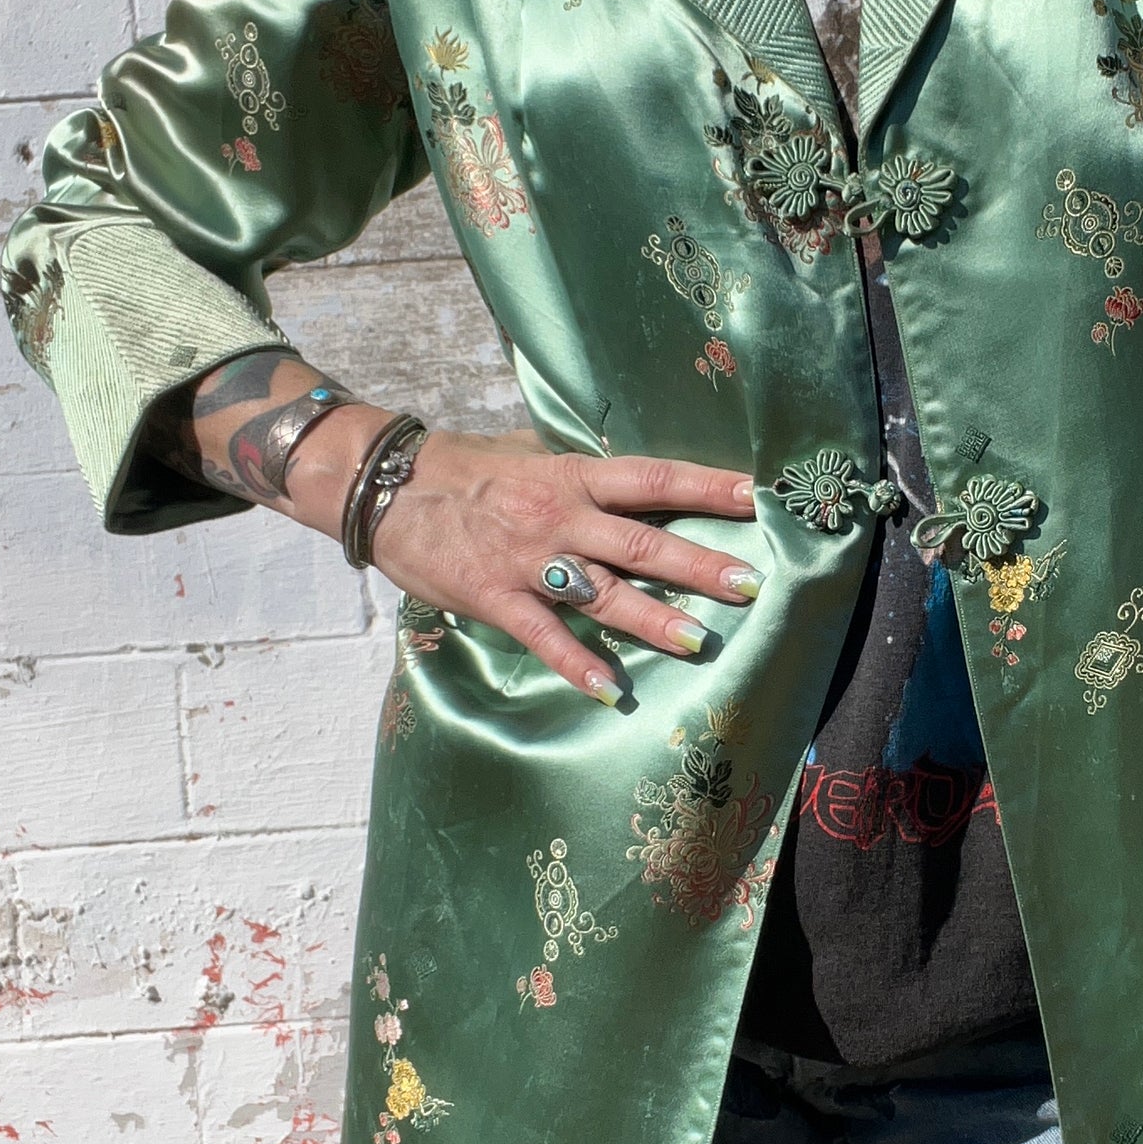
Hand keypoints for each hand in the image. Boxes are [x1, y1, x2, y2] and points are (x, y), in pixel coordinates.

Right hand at [351, 424, 761, 699]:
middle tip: (750, 584)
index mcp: (573, 476)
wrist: (386, 486)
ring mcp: (527, 559)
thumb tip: (632, 480)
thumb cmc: (463, 469)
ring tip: (699, 641)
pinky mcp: (494, 595)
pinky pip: (542, 635)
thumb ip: (580, 474)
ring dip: (653, 618)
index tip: (756, 495)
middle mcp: (558, 515)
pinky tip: (609, 688)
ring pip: (602, 592)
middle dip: (699, 565)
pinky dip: (576, 663)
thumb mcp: (529, 455)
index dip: (705, 486)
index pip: (652, 479)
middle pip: (641, 542)